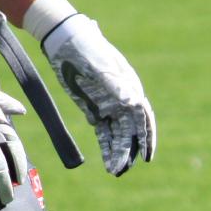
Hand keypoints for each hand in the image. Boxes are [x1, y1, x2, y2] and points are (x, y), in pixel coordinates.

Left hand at [42, 16, 155, 176]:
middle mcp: (123, 99)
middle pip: (132, 131)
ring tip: (114, 172)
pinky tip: (106, 162)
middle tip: (121, 170)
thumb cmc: (84, 48)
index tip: (146, 157)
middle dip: (129, 152)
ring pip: (119, 134)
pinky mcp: (95, 109)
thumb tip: (133, 101)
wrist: (63, 38)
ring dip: (118, 153)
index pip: (143, 118)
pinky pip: (104, 132)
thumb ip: (115, 84)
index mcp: (130, 87)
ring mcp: (110, 105)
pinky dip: (106, 147)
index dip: (147, 138)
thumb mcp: (98, 65)